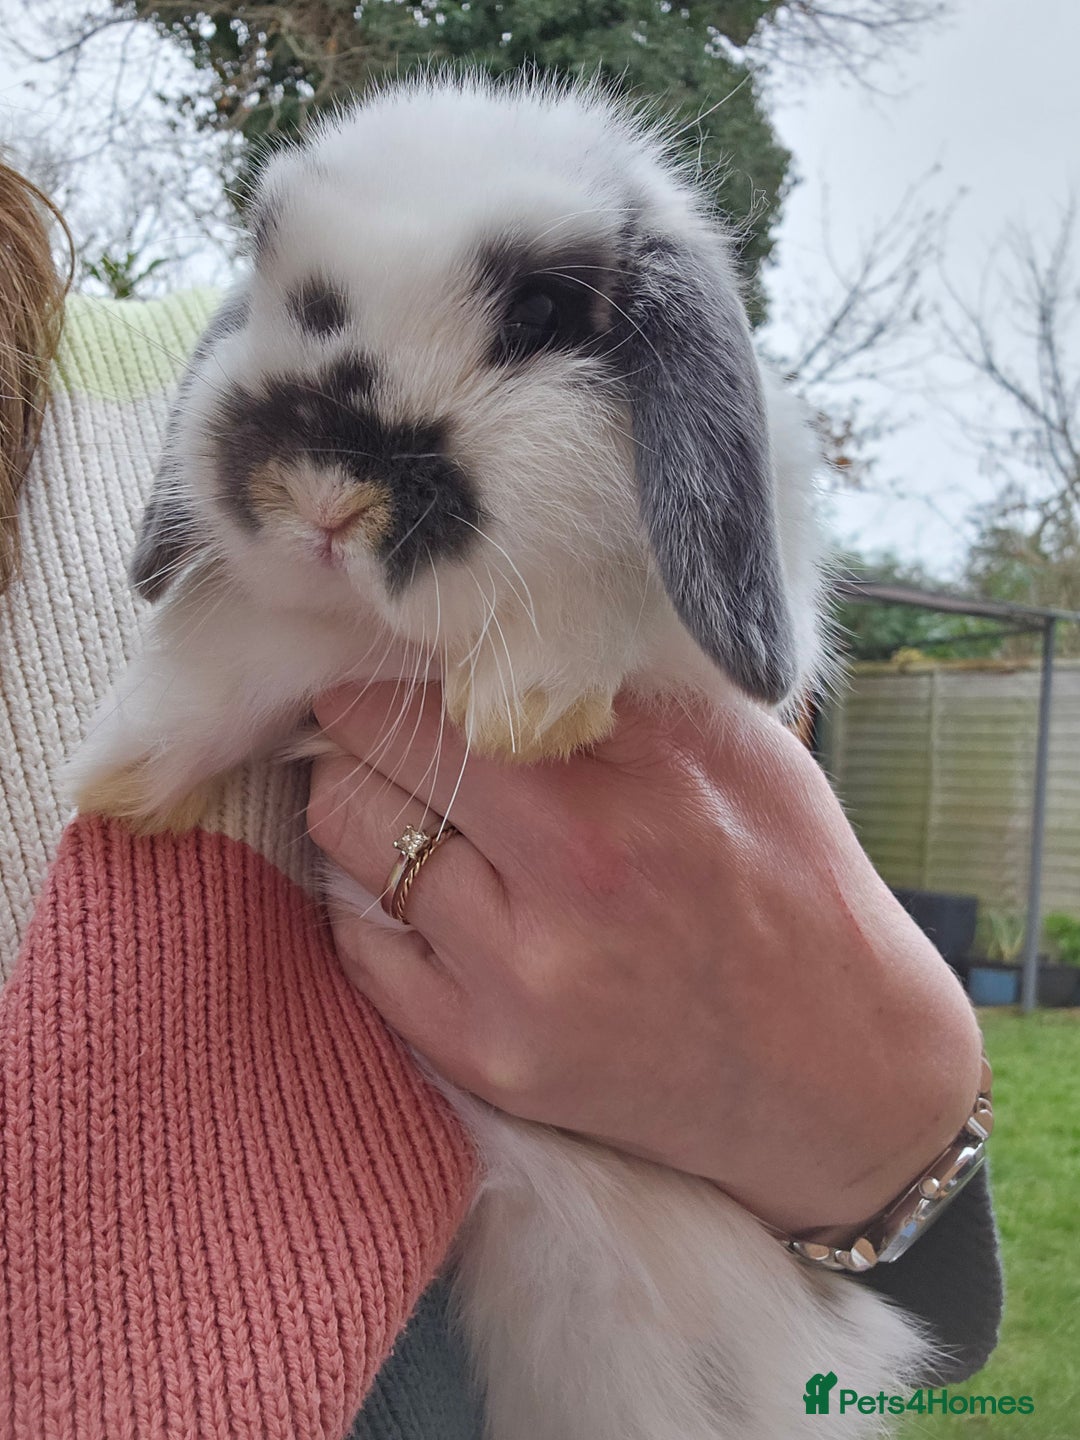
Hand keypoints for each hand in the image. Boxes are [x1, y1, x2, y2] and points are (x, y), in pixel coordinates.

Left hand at [308, 681, 982, 1235]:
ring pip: (349, 843)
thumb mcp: (745, 751)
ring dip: (355, 804)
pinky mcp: (489, 1059)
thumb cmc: (798, 887)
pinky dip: (372, 900)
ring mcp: (519, 985)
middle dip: (357, 729)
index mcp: (637, 787)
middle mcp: (570, 882)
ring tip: (396, 798)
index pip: (446, 696)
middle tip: (372, 725)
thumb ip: (623, 689)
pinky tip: (416, 884)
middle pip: (372, 763)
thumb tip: (499, 637)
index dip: (395, 673)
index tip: (387, 667)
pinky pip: (361, 950)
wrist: (839, 1073)